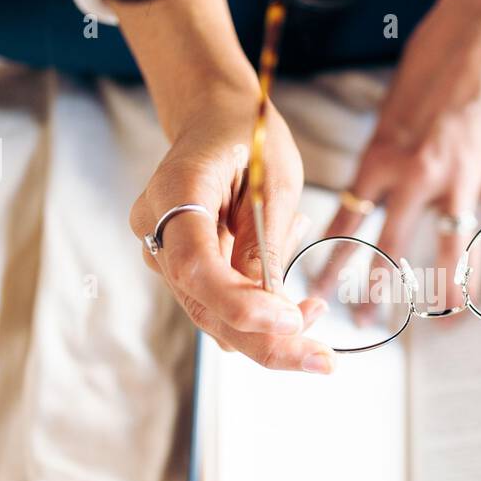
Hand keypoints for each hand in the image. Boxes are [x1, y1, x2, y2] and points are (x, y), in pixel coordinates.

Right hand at [128, 81, 334, 372]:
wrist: (216, 119)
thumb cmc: (249, 138)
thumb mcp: (274, 180)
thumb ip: (266, 242)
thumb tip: (271, 305)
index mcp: (175, 192)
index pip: (196, 268)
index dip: (242, 304)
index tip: (292, 321)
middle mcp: (156, 229)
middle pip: (205, 307)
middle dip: (268, 342)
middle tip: (325, 361)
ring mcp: (164, 254)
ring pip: (213, 317)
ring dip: (270, 331)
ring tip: (315, 305)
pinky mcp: (184, 270)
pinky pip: (219, 305)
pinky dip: (261, 313)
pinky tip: (291, 295)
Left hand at [322, 0, 480, 310]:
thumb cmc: (430, 68)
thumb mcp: (390, 114)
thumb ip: (384, 159)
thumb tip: (375, 192)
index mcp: (380, 158)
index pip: (348, 220)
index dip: (330, 259)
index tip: (315, 288)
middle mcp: (416, 174)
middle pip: (392, 245)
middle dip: (376, 290)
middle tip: (365, 323)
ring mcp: (458, 177)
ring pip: (452, 245)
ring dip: (449, 286)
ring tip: (446, 318)